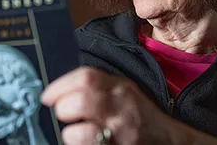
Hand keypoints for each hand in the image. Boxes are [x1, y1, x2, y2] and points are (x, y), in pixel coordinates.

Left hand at [41, 67, 216, 144]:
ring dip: (70, 135)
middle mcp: (121, 109)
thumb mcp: (122, 91)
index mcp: (119, 88)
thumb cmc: (138, 114)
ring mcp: (122, 134)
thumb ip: (96, 87)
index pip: (86, 78)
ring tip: (73, 134)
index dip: (60, 86)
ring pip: (83, 133)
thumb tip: (58, 91)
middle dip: (63, 109)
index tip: (47, 97)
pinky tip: (86, 144)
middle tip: (62, 114)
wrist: (169, 141)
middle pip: (82, 101)